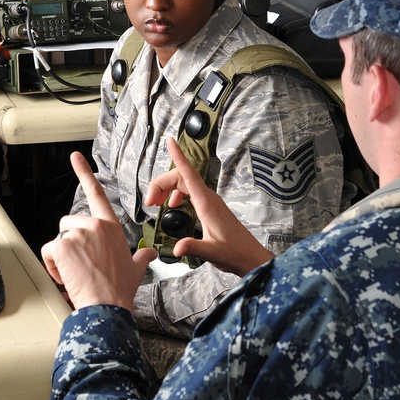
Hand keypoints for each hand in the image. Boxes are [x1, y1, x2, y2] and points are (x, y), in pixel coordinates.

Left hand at [41, 152, 156, 311]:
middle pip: (68, 224)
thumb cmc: (120, 289)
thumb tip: (151, 254)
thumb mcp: (136, 268)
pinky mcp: (62, 246)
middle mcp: (94, 225)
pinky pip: (49, 252)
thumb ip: (142, 257)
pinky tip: (67, 276)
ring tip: (76, 274)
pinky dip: (53, 266)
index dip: (84, 172)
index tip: (75, 157)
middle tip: (81, 265)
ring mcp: (78, 234)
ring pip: (57, 240)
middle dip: (69, 243)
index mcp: (110, 226)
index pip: (96, 193)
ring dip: (61, 258)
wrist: (107, 306)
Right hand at [144, 138, 274, 276]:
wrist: (250, 257)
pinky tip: (171, 205)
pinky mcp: (209, 207)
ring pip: (184, 183)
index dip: (179, 156)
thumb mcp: (212, 253)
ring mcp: (209, 201)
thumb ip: (193, 247)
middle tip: (149, 201)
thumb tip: (176, 248)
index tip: (170, 142)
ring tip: (155, 203)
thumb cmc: (235, 253)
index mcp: (207, 203)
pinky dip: (176, 194)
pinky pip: (189, 191)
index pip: (189, 174)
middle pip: (181, 177)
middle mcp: (208, 198)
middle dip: (161, 183)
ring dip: (167, 188)